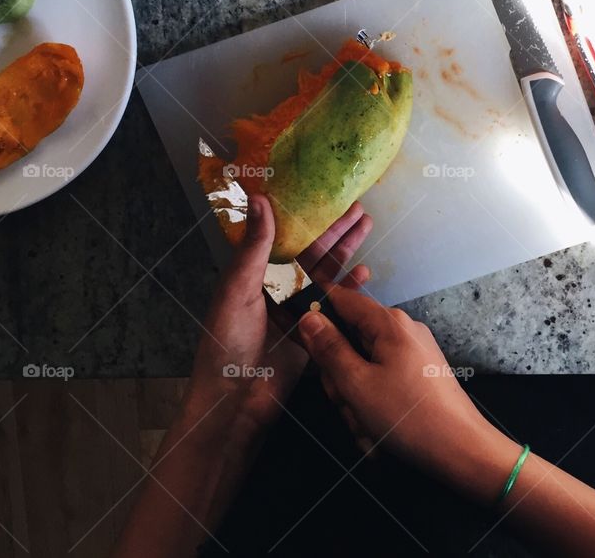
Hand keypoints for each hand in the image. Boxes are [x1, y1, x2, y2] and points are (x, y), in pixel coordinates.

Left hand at [185, 195, 372, 427]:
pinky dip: (351, 287)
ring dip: (346, 250)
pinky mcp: (315, 331)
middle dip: (335, 229)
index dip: (304, 215)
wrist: (236, 402)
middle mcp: (277, 288)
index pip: (284, 236)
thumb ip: (254, 246)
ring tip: (367, 226)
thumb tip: (259, 197)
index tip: (323, 193)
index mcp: (254, 274)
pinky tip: (365, 271)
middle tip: (359, 206)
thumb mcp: (237, 290)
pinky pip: (336, 304)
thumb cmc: (227, 343)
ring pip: (327, 272)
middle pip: (312, 251)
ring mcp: (298, 309)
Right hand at [297, 288, 519, 499]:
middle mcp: (402, 330)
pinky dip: (374, 405)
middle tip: (347, 404)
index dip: (318, 315)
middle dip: (341, 377)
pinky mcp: (418, 375)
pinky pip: (382, 382)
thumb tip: (309, 316)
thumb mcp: (357, 384)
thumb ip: (329, 349)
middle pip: (351, 341)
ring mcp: (413, 353)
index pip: (342, 299)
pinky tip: (377, 433)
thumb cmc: (406, 415)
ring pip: (363, 367)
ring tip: (367, 427)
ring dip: (356, 399)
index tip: (302, 341)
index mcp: (389, 323)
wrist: (462, 450)